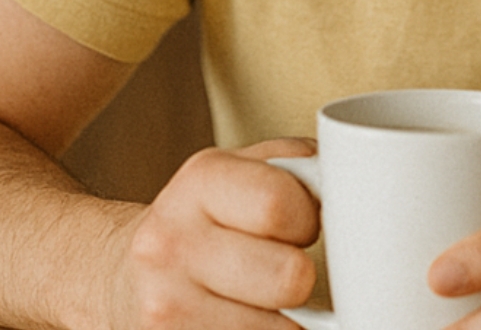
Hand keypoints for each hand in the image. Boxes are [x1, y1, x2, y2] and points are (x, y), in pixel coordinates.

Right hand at [99, 139, 320, 328]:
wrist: (123, 275)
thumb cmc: (205, 221)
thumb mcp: (241, 171)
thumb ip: (299, 166)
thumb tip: (357, 187)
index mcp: (200, 183)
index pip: (282, 206)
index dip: (308, 222)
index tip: (299, 227)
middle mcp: (171, 245)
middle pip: (290, 278)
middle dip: (300, 278)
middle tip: (282, 271)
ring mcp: (165, 308)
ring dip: (286, 323)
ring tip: (261, 301)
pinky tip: (247, 323)